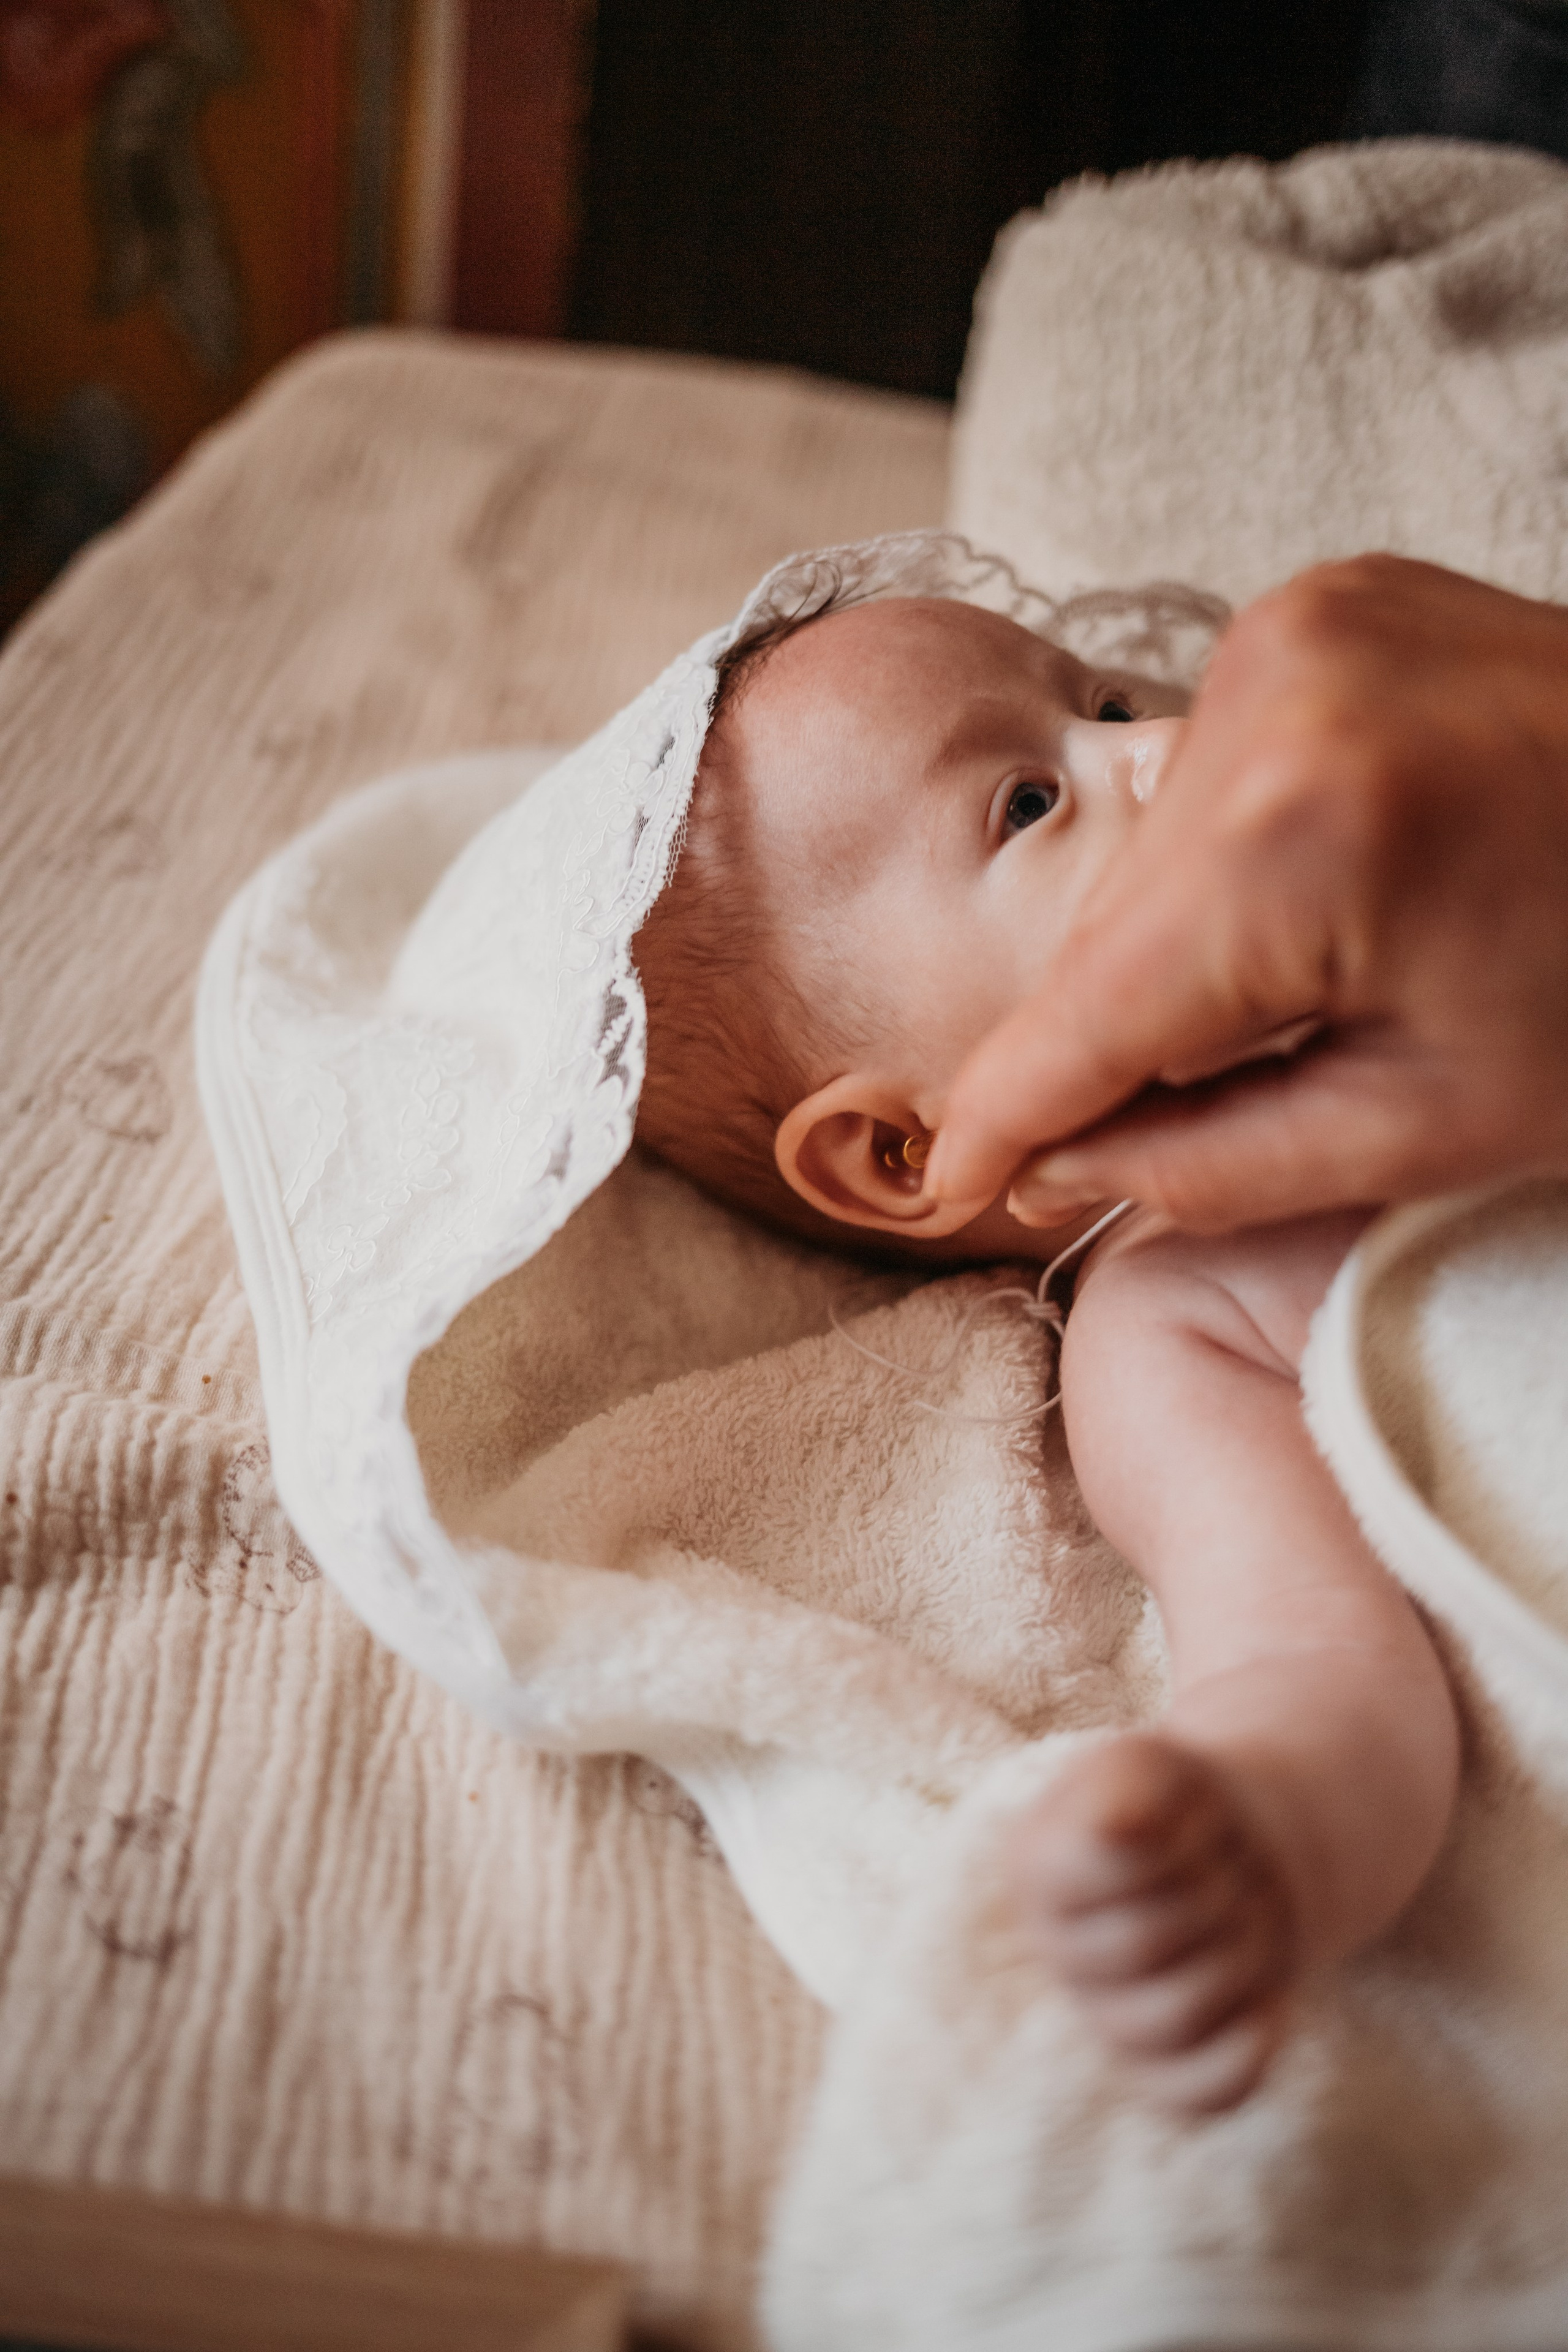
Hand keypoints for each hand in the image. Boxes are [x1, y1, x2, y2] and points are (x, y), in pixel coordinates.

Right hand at [928, 557, 1567, 1230]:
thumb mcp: (1438, 1123)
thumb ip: (1216, 1163)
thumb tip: (1063, 1172)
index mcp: (1306, 838)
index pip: (1090, 1015)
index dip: (1004, 1118)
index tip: (940, 1193)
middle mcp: (1274, 695)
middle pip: (1111, 932)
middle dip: (1106, 1046)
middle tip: (1118, 1140)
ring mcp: (1295, 628)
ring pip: (1150, 855)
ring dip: (1171, 954)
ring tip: (1287, 1007)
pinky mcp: (1319, 606)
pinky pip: (1206, 776)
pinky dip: (1222, 866)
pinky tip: (1305, 909)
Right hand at [1010, 1734, 1294, 2113]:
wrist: (1225, 1855)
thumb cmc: (1175, 1807)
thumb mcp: (1150, 1766)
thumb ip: (1127, 1785)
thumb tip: (1119, 1835)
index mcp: (1038, 1869)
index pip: (1112, 1869)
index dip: (1176, 1843)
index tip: (1189, 1822)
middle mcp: (1060, 1954)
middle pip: (1146, 1943)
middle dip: (1214, 1895)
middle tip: (1228, 1872)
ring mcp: (1107, 2021)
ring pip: (1178, 2020)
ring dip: (1242, 1959)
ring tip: (1246, 1922)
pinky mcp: (1162, 2075)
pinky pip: (1206, 2092)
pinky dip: (1247, 2047)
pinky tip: (1261, 2000)